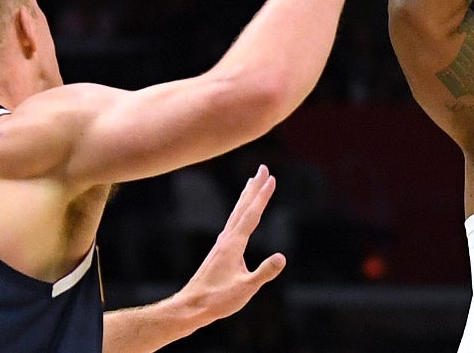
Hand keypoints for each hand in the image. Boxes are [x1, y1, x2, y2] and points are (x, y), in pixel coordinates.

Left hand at [174, 165, 286, 325]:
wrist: (192, 306)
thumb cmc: (217, 299)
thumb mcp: (246, 289)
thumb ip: (264, 272)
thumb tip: (282, 257)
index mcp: (233, 244)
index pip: (252, 214)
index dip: (263, 196)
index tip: (271, 178)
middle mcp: (227, 238)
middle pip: (243, 207)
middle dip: (255, 187)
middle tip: (263, 168)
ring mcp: (222, 244)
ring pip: (237, 213)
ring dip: (246, 196)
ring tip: (253, 182)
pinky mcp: (220, 251)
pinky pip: (234, 223)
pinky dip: (240, 211)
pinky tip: (241, 215)